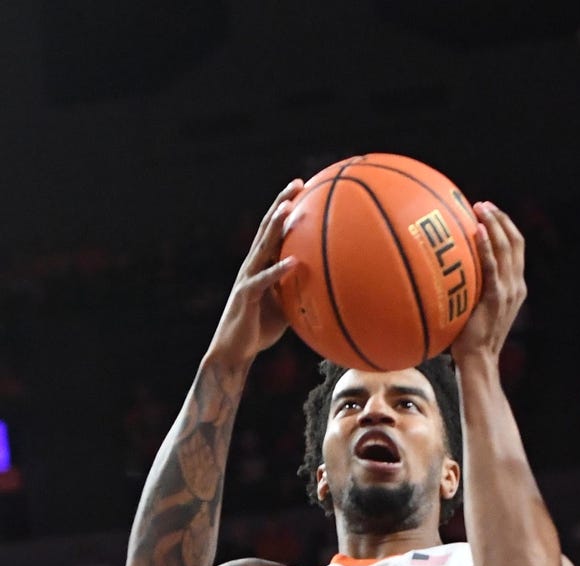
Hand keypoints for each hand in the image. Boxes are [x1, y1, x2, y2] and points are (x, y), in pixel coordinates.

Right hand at [209, 179, 302, 364]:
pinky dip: (279, 271)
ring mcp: (248, 278)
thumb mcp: (287, 305)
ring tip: (289, 209)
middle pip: (267, 228)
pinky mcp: (247, 296)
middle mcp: (253, 265)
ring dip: (275, 227)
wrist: (235, 350)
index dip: (286, 208)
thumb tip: (328, 285)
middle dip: (281, 204)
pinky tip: (295, 262)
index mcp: (262, 264)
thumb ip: (300, 289)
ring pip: (262, 247)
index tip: (303, 188)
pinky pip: (264, 281)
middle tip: (298, 184)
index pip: (274, 230)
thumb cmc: (261, 328)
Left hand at [450, 201, 526, 361]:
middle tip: (482, 204)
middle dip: (500, 218)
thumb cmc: (469, 337)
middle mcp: (516, 285)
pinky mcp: (496, 297)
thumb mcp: (476, 308)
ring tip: (479, 208)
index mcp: (515, 286)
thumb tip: (451, 270)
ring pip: (507, 247)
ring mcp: (508, 291)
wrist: (478, 360)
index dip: (505, 225)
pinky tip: (476, 230)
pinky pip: (492, 265)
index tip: (489, 211)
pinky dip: (487, 245)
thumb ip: (473, 288)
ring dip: (494, 224)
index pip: (516, 248)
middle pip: (515, 242)